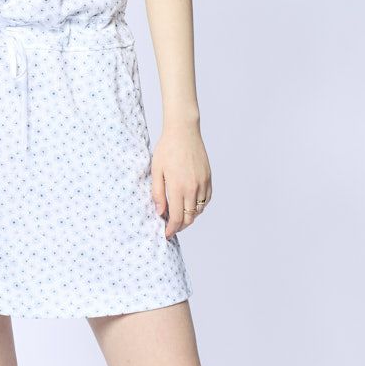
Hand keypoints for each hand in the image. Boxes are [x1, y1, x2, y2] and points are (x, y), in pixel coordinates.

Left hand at [151, 123, 211, 238]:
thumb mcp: (156, 171)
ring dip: (190, 216)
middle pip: (190, 217)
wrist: (183, 131)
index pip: (177, 217)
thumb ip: (158, 193)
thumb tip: (160, 212)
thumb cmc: (166, 149)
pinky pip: (207, 199)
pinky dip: (199, 206)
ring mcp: (203, 183)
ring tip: (180, 215)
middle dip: (180, 226)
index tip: (166, 234)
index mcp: (178, 187)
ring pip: (199, 210)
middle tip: (171, 227)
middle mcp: (193, 188)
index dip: (172, 229)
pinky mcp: (208, 178)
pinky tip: (191, 204)